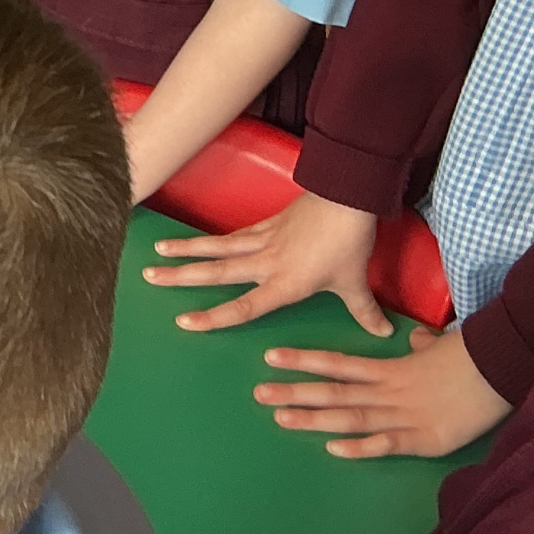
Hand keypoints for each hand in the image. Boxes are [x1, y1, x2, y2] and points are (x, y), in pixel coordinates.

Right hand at [144, 191, 389, 335]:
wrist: (345, 199)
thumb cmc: (348, 244)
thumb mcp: (355, 282)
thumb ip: (364, 310)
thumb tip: (384, 333)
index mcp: (285, 283)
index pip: (244, 306)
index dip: (214, 315)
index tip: (186, 321)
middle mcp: (266, 263)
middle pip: (217, 272)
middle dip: (181, 277)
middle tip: (149, 278)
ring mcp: (262, 241)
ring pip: (216, 249)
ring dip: (185, 251)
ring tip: (156, 253)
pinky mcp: (265, 224)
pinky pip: (232, 235)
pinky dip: (211, 240)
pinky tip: (194, 242)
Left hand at [256, 326, 510, 457]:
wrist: (502, 369)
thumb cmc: (471, 358)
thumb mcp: (439, 347)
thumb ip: (419, 347)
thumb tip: (413, 340)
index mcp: (388, 369)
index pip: (337, 363)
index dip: (303, 361)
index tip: (270, 357)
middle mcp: (387, 391)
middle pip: (334, 392)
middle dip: (295, 393)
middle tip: (258, 394)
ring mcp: (403, 416)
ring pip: (350, 417)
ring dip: (314, 419)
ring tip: (280, 417)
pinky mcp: (424, 440)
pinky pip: (386, 444)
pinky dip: (360, 447)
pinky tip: (333, 449)